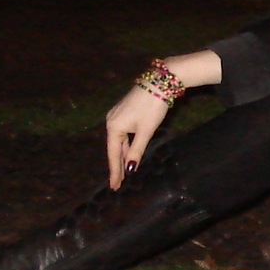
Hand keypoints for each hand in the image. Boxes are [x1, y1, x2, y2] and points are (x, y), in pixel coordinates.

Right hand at [103, 50, 222, 188]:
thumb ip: (136, 150)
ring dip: (121, 156)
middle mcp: (111, 121)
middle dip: (117, 166)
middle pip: (114, 148)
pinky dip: (125, 145)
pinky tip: (127, 153)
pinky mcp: (123, 111)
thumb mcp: (146, 131)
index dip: (115, 171)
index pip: (113, 154)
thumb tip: (130, 169)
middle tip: (117, 184)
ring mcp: (116, 115)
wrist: (159, 81)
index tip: (114, 187)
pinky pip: (122, 134)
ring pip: (119, 141)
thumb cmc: (152, 107)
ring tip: (123, 173)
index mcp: (114, 127)